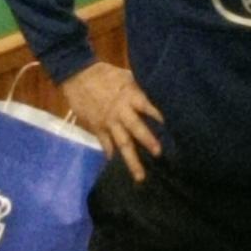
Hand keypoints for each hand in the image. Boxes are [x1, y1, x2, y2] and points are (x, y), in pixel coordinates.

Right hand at [62, 61, 163, 182]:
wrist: (77, 75)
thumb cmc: (104, 74)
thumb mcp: (125, 76)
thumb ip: (139, 87)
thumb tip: (157, 91)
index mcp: (130, 96)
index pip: (148, 107)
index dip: (160, 116)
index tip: (173, 127)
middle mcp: (121, 112)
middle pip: (136, 129)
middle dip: (148, 141)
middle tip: (159, 153)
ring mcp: (108, 122)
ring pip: (121, 144)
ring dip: (131, 160)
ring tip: (140, 176)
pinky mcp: (96, 128)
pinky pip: (105, 144)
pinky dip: (111, 155)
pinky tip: (117, 167)